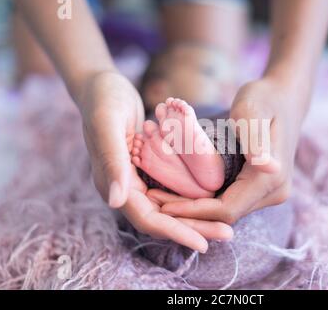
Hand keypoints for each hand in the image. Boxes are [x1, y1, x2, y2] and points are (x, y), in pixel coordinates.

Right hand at [77, 71, 231, 251]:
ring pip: (168, 208)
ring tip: (224, 224)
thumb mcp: (107, 124)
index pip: (147, 219)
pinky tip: (211, 199)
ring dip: (195, 217)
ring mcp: (135, 179)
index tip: (203, 244)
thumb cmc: (103, 100)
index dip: (175, 232)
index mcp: (111, 183)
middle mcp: (124, 187)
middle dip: (193, 229)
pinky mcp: (146, 169)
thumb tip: (115, 202)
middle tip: (227, 234)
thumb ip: (111, 162)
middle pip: (162, 219)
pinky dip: (189, 198)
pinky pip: (169, 191)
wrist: (100, 85)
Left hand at [161, 76, 307, 223]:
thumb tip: (268, 167)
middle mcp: (274, 192)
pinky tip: (183, 191)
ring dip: (197, 209)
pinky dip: (207, 199)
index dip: (194, 212)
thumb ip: (256, 142)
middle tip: (155, 204)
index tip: (163, 206)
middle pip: (226, 216)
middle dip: (191, 214)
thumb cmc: (264, 98)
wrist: (284, 96)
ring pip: (228, 211)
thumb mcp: (252, 113)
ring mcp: (270, 191)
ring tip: (163, 199)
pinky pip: (232, 200)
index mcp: (270, 179)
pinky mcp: (262, 186)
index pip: (227, 209)